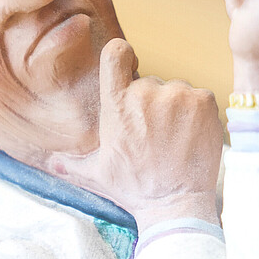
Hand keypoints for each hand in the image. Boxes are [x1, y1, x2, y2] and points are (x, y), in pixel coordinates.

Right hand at [48, 38, 221, 228]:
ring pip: (176, 91)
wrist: (175, 204)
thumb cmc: (134, 188)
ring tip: (173, 139)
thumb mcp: (97, 173)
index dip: (123, 55)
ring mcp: (178, 96)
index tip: (129, 65)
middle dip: (152, 102)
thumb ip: (73, 162)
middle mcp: (146, 94)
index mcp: (117, 105)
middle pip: (150, 83)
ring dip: (176, 108)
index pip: (116, 54)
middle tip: (155, 134)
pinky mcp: (205, 102)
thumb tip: (53, 162)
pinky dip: (197, 113)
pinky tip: (190, 137)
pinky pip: (199, 97)